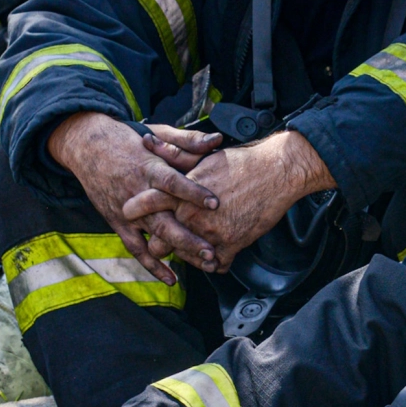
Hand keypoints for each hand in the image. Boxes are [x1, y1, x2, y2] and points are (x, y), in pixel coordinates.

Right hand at [47, 112, 224, 282]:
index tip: (215, 203)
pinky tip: (171, 279)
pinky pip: (137, 249)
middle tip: (212, 251)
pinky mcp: (120, 223)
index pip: (172, 184)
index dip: (193, 193)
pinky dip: (153, 265)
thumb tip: (218, 139)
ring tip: (205, 263)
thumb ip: (188, 140)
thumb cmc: (130, 140)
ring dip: (179, 252)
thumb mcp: (159, 134)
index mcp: (150, 170)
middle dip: (189, 238)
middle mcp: (139, 195)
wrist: (89, 148)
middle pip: (165, 220)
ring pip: (155, 237)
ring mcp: (128, 212)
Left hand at [120, 129, 334, 270]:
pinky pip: (214, 265)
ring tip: (195, 244)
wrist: (276, 172)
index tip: (128, 214)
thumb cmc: (241, 162)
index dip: (134, 211)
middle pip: (159, 242)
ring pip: (185, 256)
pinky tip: (217, 253)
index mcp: (180, 191)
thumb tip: (146, 141)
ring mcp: (209, 233)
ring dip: (189, 252)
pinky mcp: (230, 246)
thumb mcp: (202, 156)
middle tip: (166, 238)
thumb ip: (172, 154)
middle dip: (161, 241)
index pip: (145, 206)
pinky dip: (215, 261)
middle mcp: (190, 214)